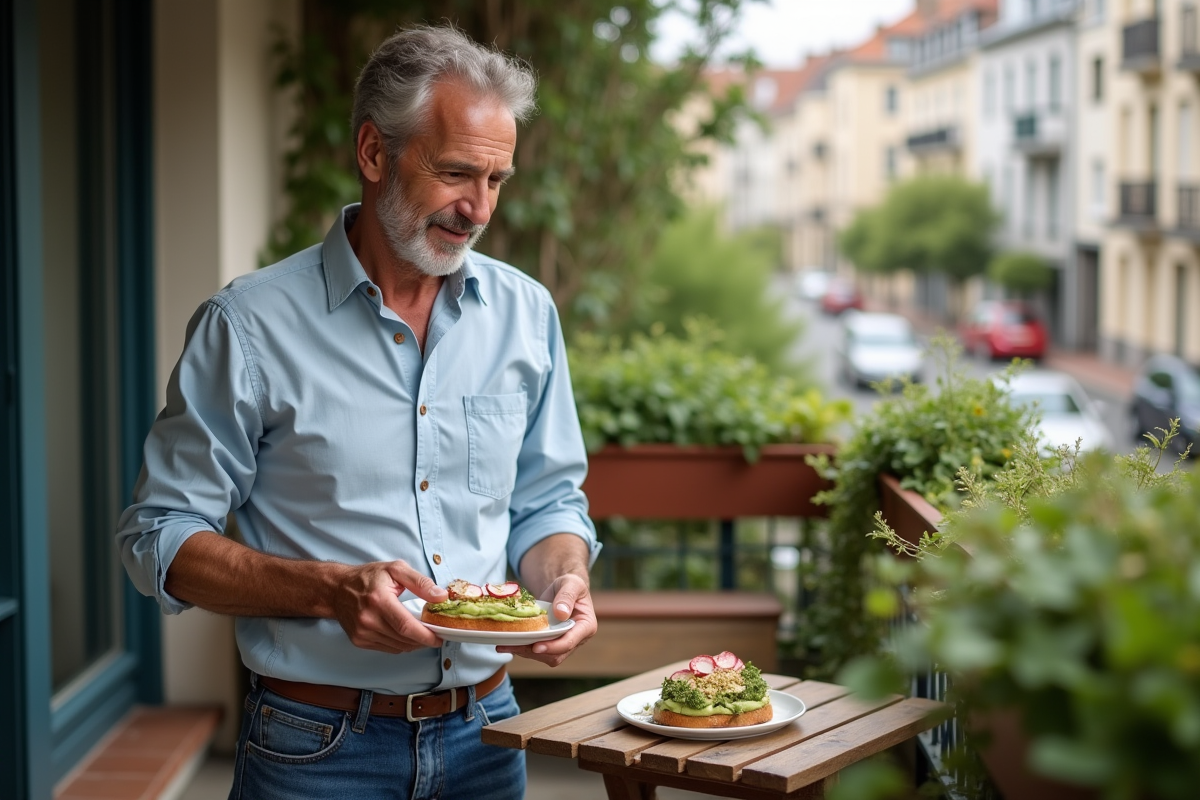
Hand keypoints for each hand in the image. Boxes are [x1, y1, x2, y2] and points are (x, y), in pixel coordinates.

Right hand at [331, 560, 447, 653]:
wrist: (337, 589)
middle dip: (423, 640)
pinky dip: (400, 644)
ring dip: (413, 644)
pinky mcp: (359, 641)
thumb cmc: (367, 577)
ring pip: (397, 647)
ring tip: (422, 634)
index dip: (426, 636)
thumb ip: (420, 582)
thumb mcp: (396, 569)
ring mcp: (362, 633)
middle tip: (435, 635)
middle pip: (403, 639)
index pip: (406, 626)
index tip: (440, 637)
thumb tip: (440, 596)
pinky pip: (387, 648)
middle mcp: (368, 620)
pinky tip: (406, 635)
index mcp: (378, 600)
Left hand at [495, 573, 595, 666]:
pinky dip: (522, 648)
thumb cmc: (571, 585)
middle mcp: (576, 639)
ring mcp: (562, 643)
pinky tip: (508, 643)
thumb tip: (561, 614)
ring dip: (525, 652)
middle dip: (535, 652)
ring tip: (506, 645)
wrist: (563, 589)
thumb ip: (567, 596)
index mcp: (586, 626)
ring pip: (544, 656)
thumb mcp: (571, 584)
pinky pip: (536, 650)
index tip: (537, 646)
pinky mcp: (550, 643)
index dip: (553, 647)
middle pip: (556, 655)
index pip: (570, 642)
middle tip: (515, 646)